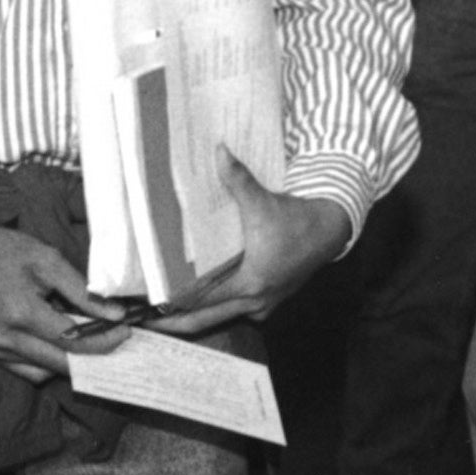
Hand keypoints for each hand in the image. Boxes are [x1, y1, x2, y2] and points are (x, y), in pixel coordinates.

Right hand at [0, 225, 130, 382]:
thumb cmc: (7, 252)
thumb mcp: (49, 261)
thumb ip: (83, 292)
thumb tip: (115, 314)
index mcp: (21, 313)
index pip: (72, 341)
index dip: (103, 340)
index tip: (125, 330)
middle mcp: (5, 339)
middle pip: (61, 363)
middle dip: (93, 356)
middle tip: (115, 340)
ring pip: (45, 371)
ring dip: (71, 361)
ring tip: (90, 340)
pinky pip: (27, 370)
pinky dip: (48, 362)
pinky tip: (61, 344)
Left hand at [140, 153, 351, 335]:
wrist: (329, 231)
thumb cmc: (296, 220)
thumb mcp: (263, 201)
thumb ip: (238, 178)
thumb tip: (218, 151)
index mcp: (250, 282)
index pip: (202, 302)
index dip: (172, 308)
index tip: (148, 312)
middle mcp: (256, 301)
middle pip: (205, 321)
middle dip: (175, 324)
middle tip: (145, 323)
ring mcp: (264, 305)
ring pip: (221, 319)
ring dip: (195, 318)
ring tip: (165, 314)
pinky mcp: (269, 302)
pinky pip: (236, 313)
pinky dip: (216, 310)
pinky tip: (197, 304)